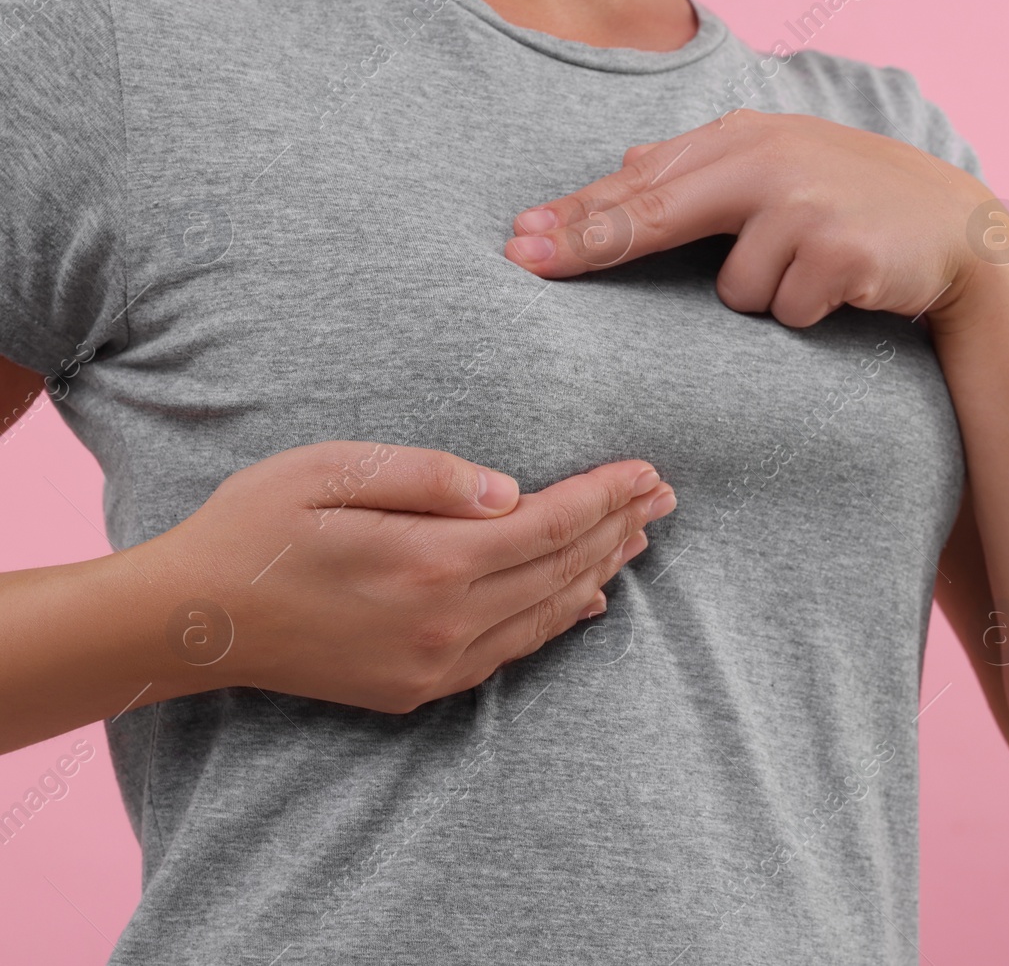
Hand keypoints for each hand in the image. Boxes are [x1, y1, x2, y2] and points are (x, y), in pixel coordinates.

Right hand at [147, 442, 675, 712]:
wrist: (195, 621)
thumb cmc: (256, 527)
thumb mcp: (330, 471)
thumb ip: (428, 476)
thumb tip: (513, 491)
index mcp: (430, 561)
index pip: (549, 524)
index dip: (604, 495)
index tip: (646, 470)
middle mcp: (445, 622)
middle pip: (561, 569)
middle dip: (619, 528)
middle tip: (665, 496)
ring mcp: (435, 663)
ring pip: (546, 614)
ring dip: (600, 572)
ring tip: (639, 538)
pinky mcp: (419, 688)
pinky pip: (513, 652)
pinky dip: (558, 621)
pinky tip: (585, 599)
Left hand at [503, 111, 1002, 327]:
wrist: (958, 228)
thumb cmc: (855, 197)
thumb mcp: (784, 163)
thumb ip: (706, 168)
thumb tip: (623, 164)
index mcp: (746, 138)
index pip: (644, 181)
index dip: (578, 214)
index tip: (519, 241)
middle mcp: (770, 161)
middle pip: (656, 214)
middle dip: (589, 245)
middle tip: (526, 263)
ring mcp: (806, 205)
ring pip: (733, 289)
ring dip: (762, 296)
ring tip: (809, 271)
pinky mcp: (840, 252)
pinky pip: (785, 312)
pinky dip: (805, 313)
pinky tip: (842, 288)